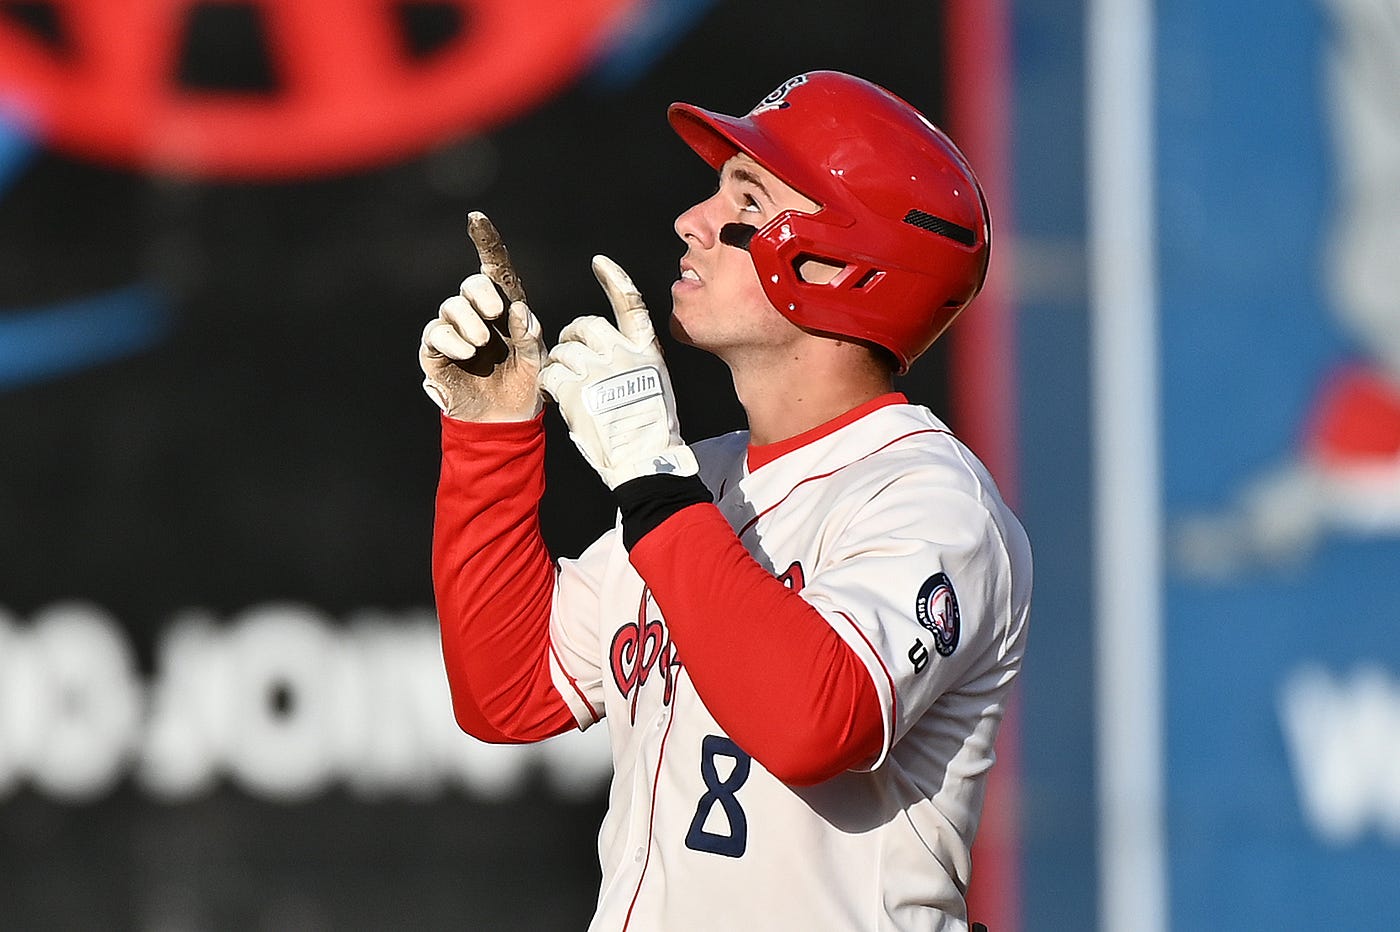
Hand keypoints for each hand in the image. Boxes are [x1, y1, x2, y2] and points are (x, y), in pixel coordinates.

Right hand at [419, 212, 545, 421]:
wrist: (504, 421)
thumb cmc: (525, 386)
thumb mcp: (537, 360)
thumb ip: (530, 335)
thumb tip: (517, 310)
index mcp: (506, 308)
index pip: (494, 268)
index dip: (485, 241)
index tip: (476, 217)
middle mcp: (478, 314)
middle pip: (471, 285)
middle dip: (481, 293)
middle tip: (496, 313)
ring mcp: (455, 332)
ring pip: (451, 306)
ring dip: (468, 321)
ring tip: (482, 343)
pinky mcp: (436, 351)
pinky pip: (436, 333)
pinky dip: (452, 340)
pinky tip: (468, 353)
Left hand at [539, 255, 697, 488]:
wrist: (643, 460)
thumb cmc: (651, 431)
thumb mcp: (655, 384)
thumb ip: (635, 360)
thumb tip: (612, 350)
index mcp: (646, 350)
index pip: (630, 302)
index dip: (614, 278)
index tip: (599, 263)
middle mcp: (622, 353)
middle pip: (586, 326)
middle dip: (573, 338)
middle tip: (571, 356)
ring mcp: (597, 370)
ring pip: (563, 351)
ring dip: (560, 365)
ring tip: (569, 386)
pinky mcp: (575, 389)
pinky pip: (551, 374)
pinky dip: (551, 384)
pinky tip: (562, 398)